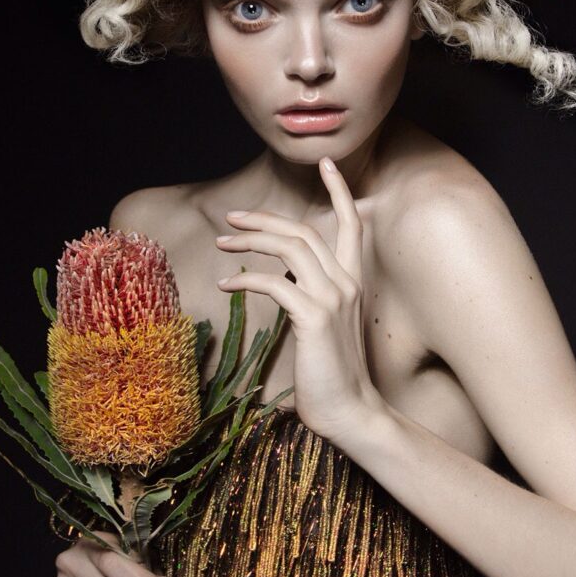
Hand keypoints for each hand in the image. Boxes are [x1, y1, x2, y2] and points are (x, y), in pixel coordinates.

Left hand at [215, 156, 383, 443]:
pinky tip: (226, 283)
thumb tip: (284, 280)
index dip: (339, 190)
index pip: (351, 224)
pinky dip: (245, 277)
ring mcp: (332, 298)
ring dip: (250, 240)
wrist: (352, 413)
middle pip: (304, 230)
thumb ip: (312, 298)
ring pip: (290, 246)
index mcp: (353, 282)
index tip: (325, 163)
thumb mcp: (326, 327)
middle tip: (231, 218)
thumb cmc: (333, 375)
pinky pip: (273, 282)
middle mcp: (346, 282)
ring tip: (222, 242)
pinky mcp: (314, 317)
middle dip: (264, 218)